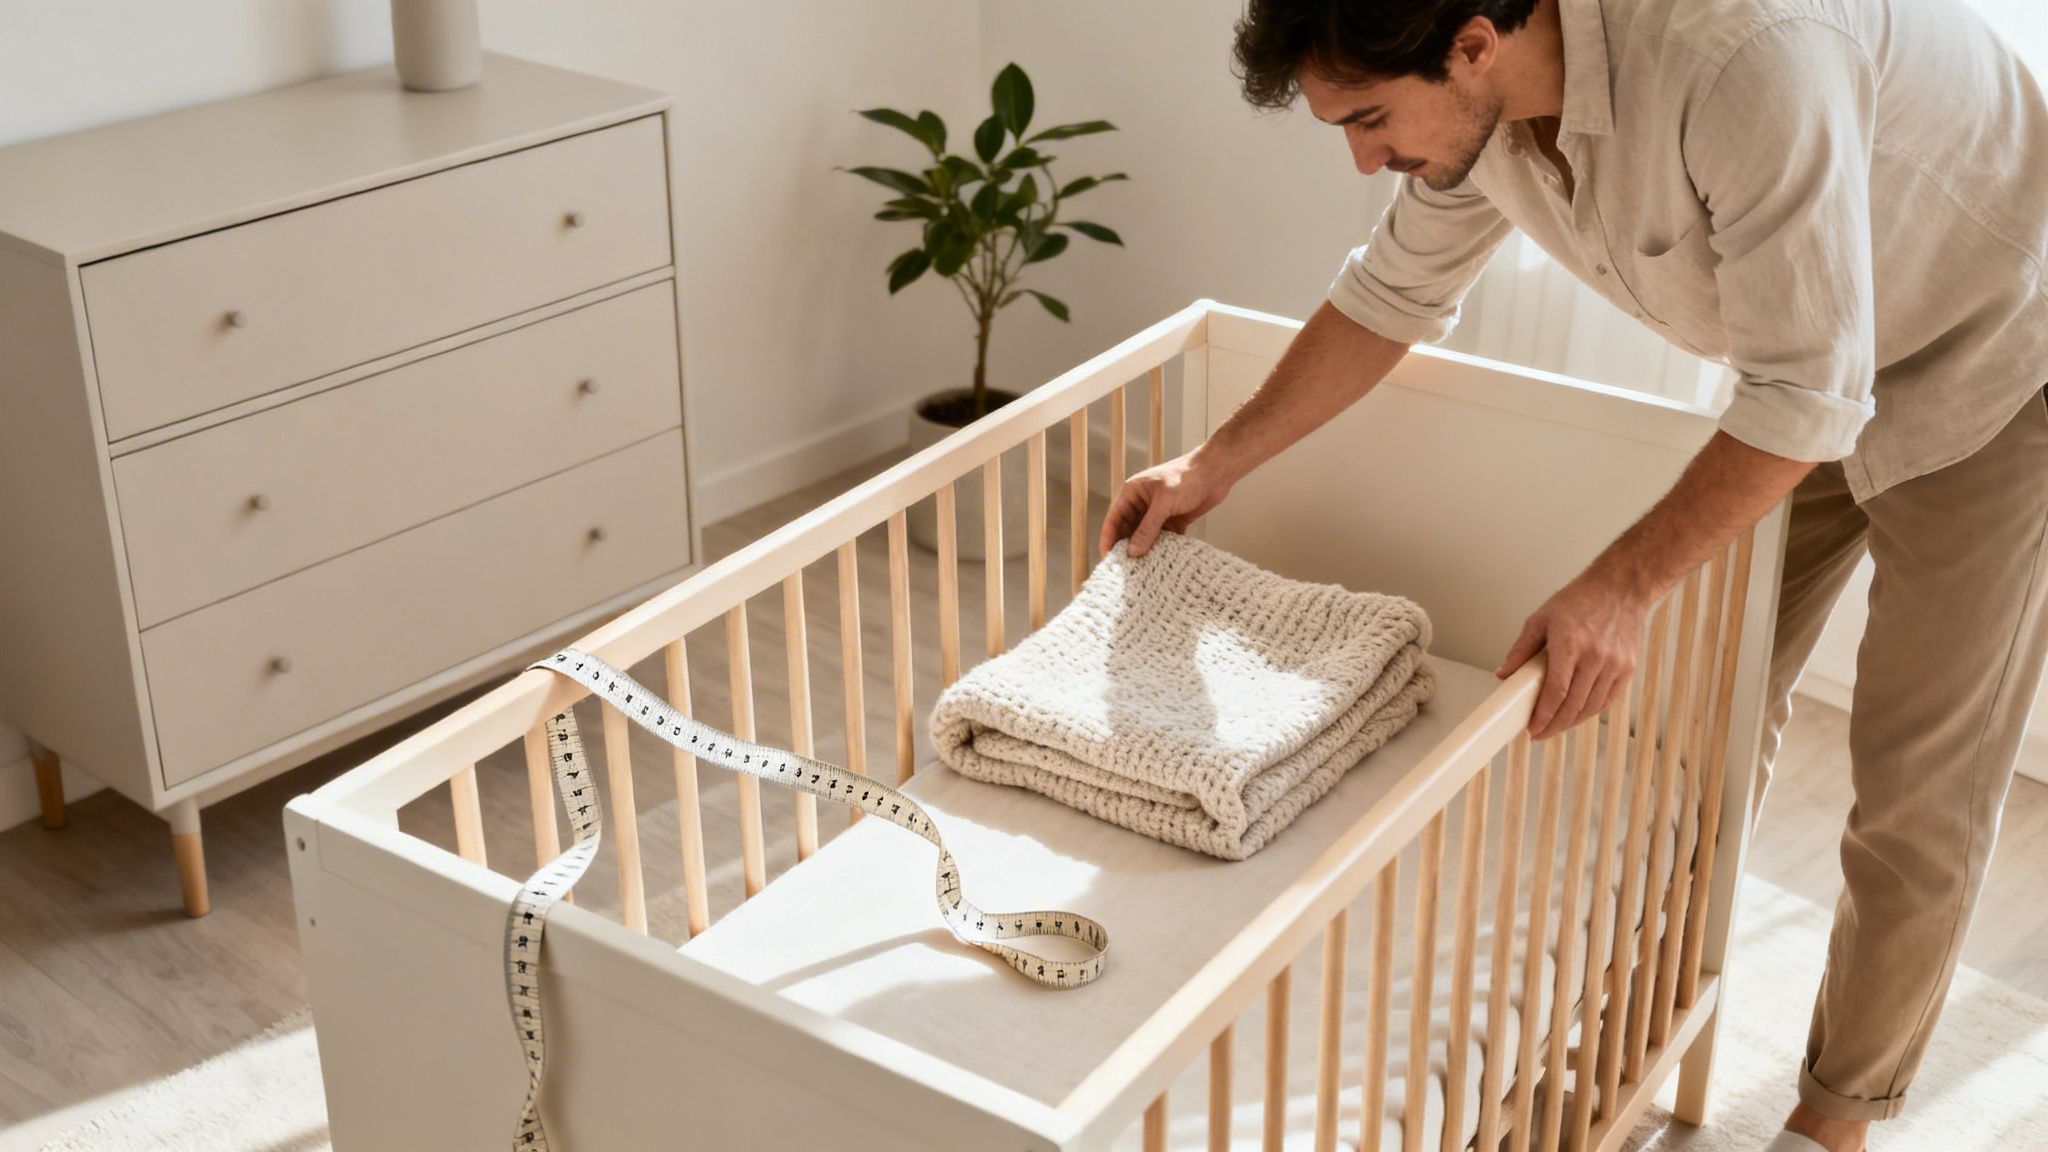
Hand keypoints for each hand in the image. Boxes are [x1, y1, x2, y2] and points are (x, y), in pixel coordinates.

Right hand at [1099, 451, 1232, 557]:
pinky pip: (1162, 539)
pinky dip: (1161, 549)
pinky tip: (1161, 562)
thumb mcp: (1163, 503)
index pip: (1114, 519)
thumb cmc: (1187, 477)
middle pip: (1128, 530)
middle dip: (1126, 548)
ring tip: (1142, 570)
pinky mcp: (1173, 521)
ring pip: (1145, 536)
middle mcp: (1142, 504)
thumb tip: (1132, 551)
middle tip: (1124, 570)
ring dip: (1144, 550)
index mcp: (1132, 493)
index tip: (1107, 559)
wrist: (1216, 473)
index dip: (1108, 539)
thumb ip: (1148, 528)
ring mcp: (1158, 513)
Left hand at [1496, 573, 1648, 739]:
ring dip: (1571, 722)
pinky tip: (1576, 715)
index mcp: (1570, 644)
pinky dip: (1590, 711)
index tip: (1533, 729)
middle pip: (1573, 705)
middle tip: (1539, 732)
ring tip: (1554, 726)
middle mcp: (1595, 657)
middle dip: (1553, 725)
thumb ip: (1521, 649)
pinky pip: (1606, 700)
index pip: (1556, 691)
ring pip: (1590, 707)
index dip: (1543, 715)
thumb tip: (1504, 674)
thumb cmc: (1580, 600)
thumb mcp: (1541, 619)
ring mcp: (1614, 665)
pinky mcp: (1627, 669)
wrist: (1620, 588)